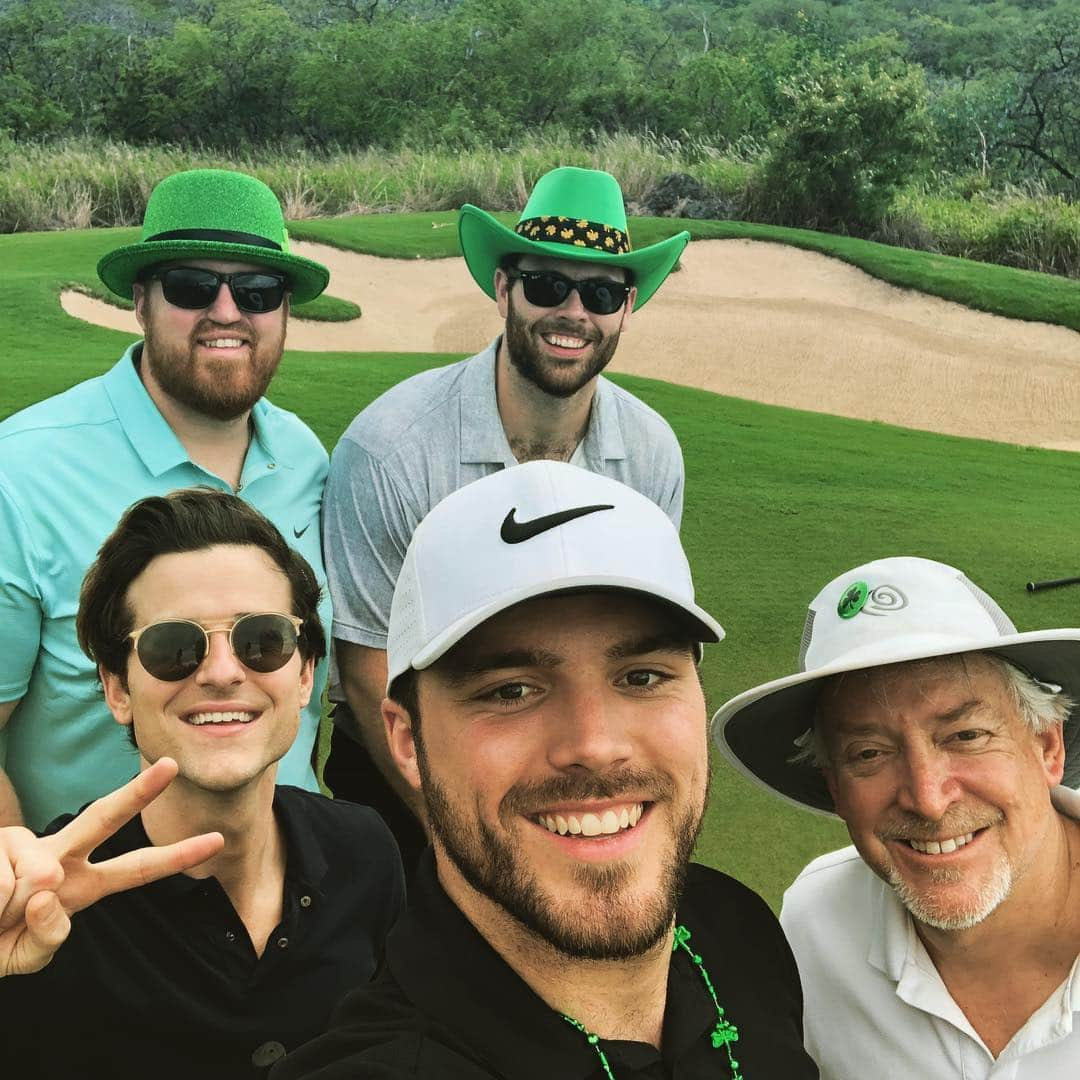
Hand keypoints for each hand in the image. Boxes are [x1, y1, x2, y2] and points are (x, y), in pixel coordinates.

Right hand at [0, 758, 223, 975]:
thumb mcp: (27, 955)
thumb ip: (49, 935)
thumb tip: (49, 888)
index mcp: (80, 885)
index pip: (136, 871)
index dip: (176, 856)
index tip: (217, 840)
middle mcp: (59, 857)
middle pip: (105, 818)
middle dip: (140, 791)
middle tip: (172, 765)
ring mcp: (26, 846)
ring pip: (39, 874)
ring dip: (8, 909)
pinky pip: (2, 880)